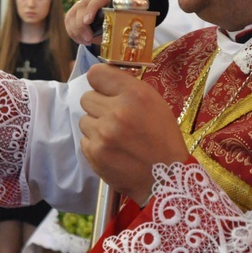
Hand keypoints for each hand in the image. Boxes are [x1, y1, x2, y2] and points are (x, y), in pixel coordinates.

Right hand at [65, 0, 116, 44]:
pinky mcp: (75, 9)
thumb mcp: (119, 23)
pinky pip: (68, 19)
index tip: (87, 21)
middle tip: (88, 39)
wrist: (114, 18)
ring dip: (76, 30)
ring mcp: (83, 1)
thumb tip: (106, 35)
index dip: (91, 9)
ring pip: (73, 13)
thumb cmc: (118, 21)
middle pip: (82, 6)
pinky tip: (79, 40)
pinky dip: (72, 31)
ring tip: (85, 42)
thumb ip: (113, 25)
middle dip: (82, 25)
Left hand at [79, 64, 189, 204]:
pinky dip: (95, 144)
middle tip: (115, 118)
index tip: (106, 90)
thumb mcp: (154, 103)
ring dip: (96, 126)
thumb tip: (101, 79)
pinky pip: (84, 140)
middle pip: (86, 98)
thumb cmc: (162, 138)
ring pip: (84, 120)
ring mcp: (102, 134)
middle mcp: (116, 111)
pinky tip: (113, 151)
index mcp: (134, 95)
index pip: (96, 74)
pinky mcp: (94, 153)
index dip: (100, 83)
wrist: (167, 178)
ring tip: (116, 137)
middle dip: (98, 106)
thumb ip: (127, 89)